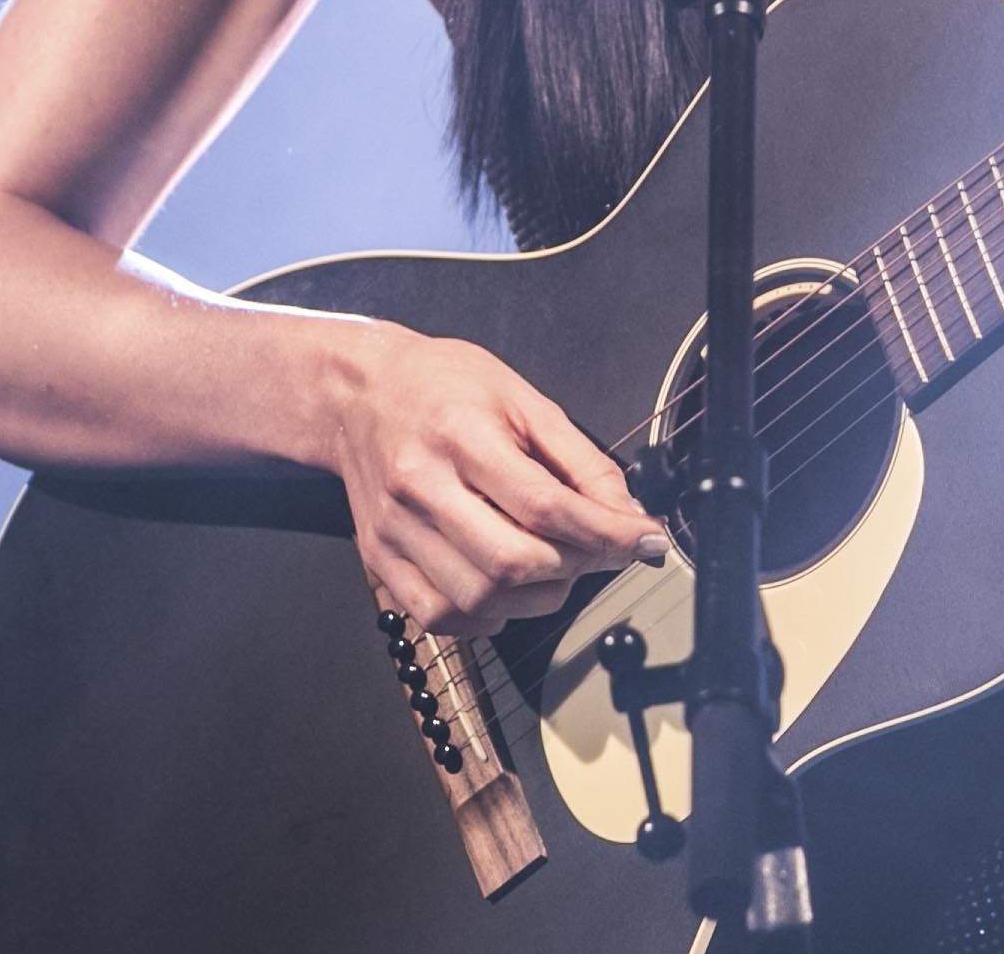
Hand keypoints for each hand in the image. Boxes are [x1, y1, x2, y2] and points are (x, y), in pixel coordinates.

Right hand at [328, 326, 666, 634]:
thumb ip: (581, 461)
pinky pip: (442, 617)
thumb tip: (626, 515)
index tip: (644, 539)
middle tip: (596, 549)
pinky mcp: (380, 561)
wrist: (358, 394)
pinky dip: (488, 615)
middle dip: (575, 566)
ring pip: (480, 598)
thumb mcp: (525, 400)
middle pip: (512, 562)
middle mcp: (421, 487)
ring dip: (537, 596)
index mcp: (461, 437)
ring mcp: (395, 531)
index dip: (606, 533)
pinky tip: (506, 587)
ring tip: (554, 566)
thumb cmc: (442, 386)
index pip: (544, 505)